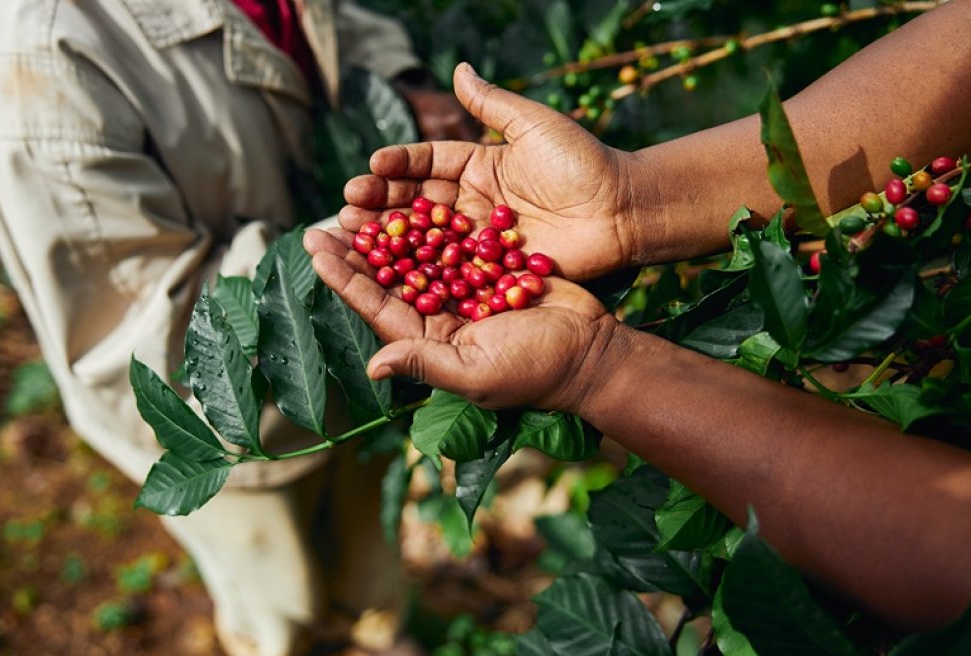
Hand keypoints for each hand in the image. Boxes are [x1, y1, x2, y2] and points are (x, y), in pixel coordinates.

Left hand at [304, 227, 618, 412]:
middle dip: (357, 249)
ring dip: (389, 229)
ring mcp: (465, 292)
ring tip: (361, 200)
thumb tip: (373, 367)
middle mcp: (440, 316)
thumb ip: (424, 363)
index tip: (316, 247)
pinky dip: (432, 221)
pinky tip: (411, 196)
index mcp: (428, 341)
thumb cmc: (535, 370)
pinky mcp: (489, 270)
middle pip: (389, 277)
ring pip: (417, 255)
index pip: (376, 306)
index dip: (344, 277)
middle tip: (327, 216)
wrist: (593, 350)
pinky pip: (453, 242)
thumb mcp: (476, 373)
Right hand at [345, 63, 641, 280]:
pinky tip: (390, 272)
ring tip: (354, 234)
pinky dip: (421, 271)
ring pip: (426, 238)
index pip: (428, 163)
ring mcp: (479, 240)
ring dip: (389, 238)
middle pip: (417, 203)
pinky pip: (451, 270)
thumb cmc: (583, 162)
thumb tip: (458, 68)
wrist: (623, 210)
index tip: (371, 166)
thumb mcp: (535, 125)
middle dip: (380, 204)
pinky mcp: (491, 270)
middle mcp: (473, 202)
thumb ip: (493, 104)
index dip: (398, 165)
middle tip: (347, 205)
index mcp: (479, 165)